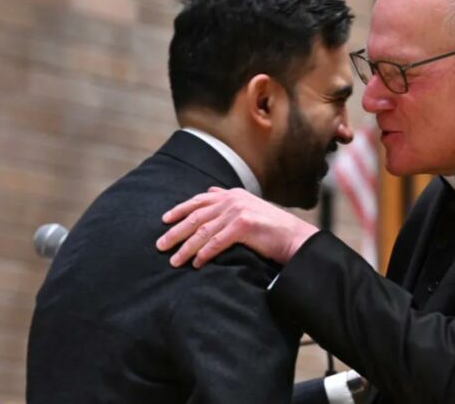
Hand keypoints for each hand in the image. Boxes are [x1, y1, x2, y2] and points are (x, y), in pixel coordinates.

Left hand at [156, 187, 318, 267]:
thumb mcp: (249, 207)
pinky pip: (216, 242)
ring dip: (186, 248)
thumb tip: (211, 191)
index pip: (199, 200)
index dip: (179, 209)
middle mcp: (232, 200)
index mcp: (232, 194)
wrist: (295, 237)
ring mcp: (237, 211)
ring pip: (202, 231)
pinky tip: (196, 263)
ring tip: (174, 260)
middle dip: (175, 232)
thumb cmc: (272, 228)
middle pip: (195, 216)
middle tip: (160, 246)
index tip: (164, 220)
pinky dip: (204, 254)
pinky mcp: (243, 225)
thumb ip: (229, 200)